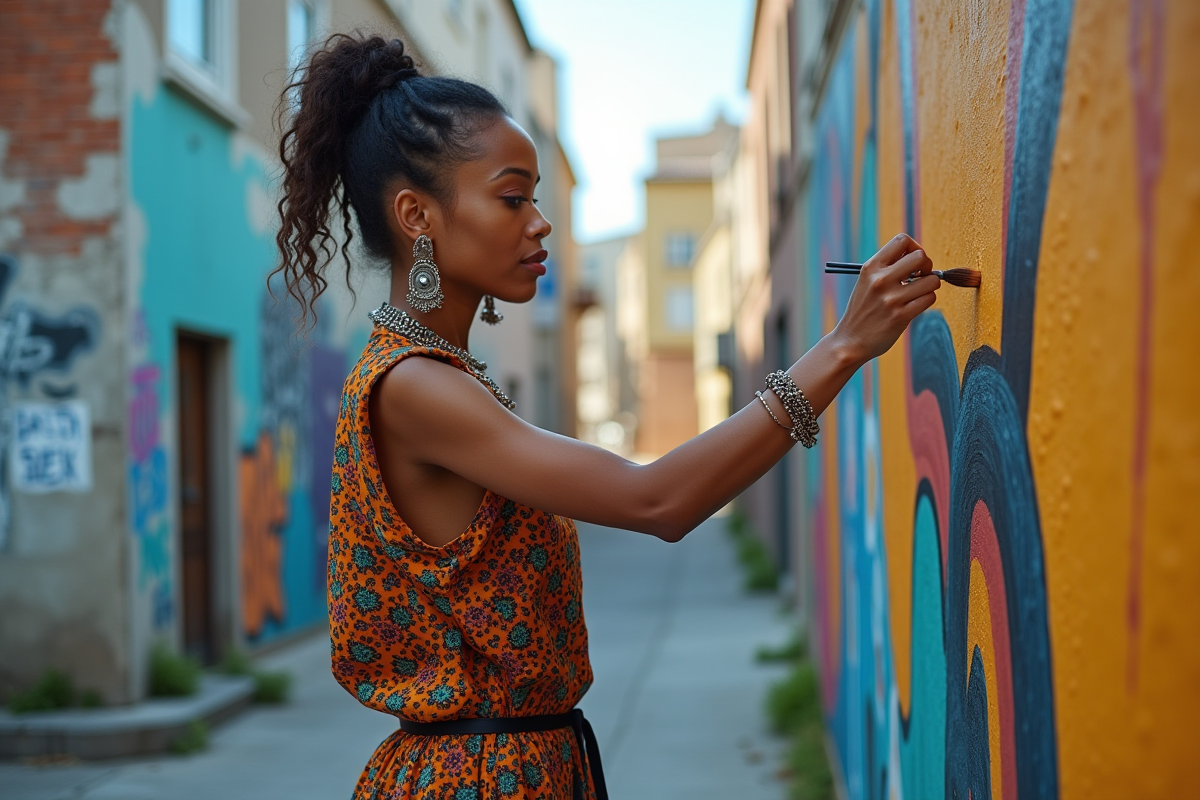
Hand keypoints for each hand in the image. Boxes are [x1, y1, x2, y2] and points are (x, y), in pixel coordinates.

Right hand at [831, 233, 938, 364]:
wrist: (850, 341)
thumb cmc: (863, 309)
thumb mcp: (866, 281)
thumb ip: (888, 267)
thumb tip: (920, 257)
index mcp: (871, 267)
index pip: (902, 240)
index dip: (914, 248)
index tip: (912, 262)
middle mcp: (880, 280)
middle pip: (921, 257)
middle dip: (927, 266)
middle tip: (920, 277)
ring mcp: (891, 299)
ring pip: (931, 280)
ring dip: (930, 286)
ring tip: (918, 293)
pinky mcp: (901, 316)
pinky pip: (929, 298)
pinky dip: (927, 300)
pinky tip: (915, 305)